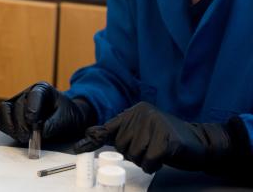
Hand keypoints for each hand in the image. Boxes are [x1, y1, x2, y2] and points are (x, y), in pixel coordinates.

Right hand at [0, 81, 94, 144]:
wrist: (66, 119)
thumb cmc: (67, 116)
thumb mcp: (68, 118)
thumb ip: (55, 124)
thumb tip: (41, 132)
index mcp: (42, 89)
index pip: (32, 96)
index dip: (31, 110)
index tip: (33, 124)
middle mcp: (26, 94)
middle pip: (17, 106)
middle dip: (21, 124)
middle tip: (27, 137)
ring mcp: (16, 103)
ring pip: (4, 110)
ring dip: (10, 126)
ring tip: (20, 137)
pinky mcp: (9, 114)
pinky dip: (3, 127)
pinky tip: (14, 135)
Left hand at [74, 102, 243, 173]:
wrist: (200, 142)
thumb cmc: (166, 138)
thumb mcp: (141, 131)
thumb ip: (118, 132)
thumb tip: (89, 133)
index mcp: (134, 111)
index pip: (109, 128)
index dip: (93, 139)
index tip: (77, 148)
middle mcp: (142, 113)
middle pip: (121, 146)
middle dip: (133, 153)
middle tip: (150, 148)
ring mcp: (155, 124)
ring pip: (134, 155)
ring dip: (145, 160)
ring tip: (157, 151)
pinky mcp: (167, 139)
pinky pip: (149, 160)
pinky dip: (154, 165)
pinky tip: (164, 157)